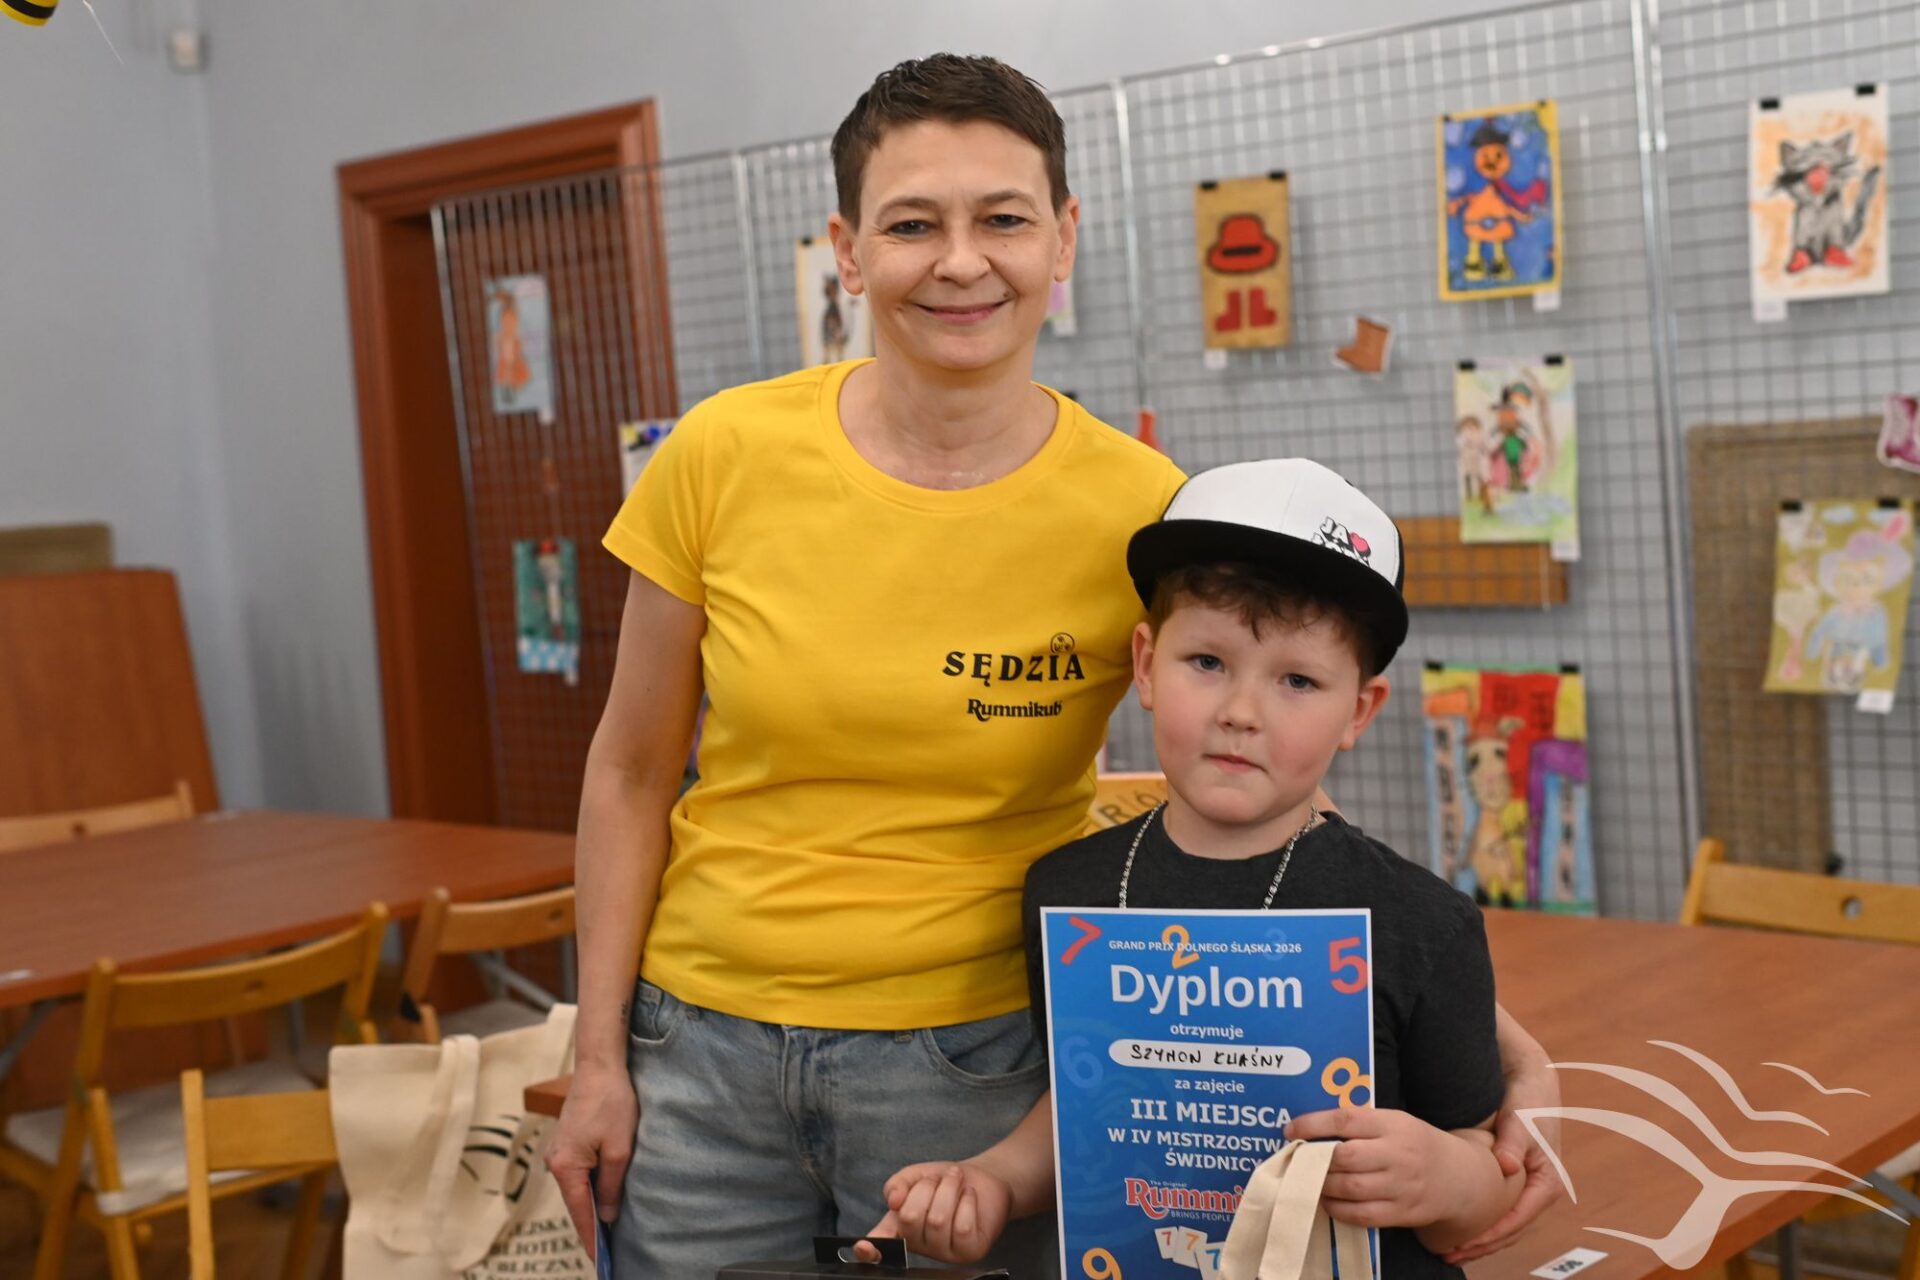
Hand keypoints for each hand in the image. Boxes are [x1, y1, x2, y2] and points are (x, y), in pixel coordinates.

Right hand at [543, 1063, 636, 1257]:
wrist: (599, 1066)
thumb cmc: (612, 1103)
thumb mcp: (619, 1149)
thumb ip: (611, 1185)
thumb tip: (608, 1216)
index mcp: (566, 1167)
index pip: (581, 1213)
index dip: (592, 1238)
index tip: (601, 1260)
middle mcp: (555, 1162)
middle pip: (575, 1203)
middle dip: (591, 1226)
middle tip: (609, 1250)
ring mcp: (558, 1152)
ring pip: (576, 1189)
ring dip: (591, 1207)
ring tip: (608, 1229)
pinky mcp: (566, 1143)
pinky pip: (577, 1174)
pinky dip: (589, 1189)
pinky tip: (602, 1197)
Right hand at [856, 1162, 1012, 1263]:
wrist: (981, 1178)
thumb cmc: (944, 1181)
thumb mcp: (915, 1176)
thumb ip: (897, 1184)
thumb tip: (894, 1201)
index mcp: (900, 1230)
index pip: (879, 1245)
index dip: (868, 1250)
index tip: (863, 1247)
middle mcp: (918, 1246)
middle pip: (910, 1218)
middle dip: (926, 1188)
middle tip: (939, 1179)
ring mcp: (943, 1253)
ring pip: (937, 1220)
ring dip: (948, 1189)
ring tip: (956, 1182)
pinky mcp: (968, 1252)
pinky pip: (961, 1226)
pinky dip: (966, 1201)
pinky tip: (968, 1196)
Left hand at [1286, 1108, 1466, 1229]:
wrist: (1458, 1177)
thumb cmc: (1414, 1144)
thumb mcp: (1394, 1122)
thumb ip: (1360, 1124)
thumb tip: (1311, 1128)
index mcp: (1393, 1124)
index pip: (1346, 1119)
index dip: (1313, 1125)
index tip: (1291, 1130)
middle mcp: (1398, 1154)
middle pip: (1345, 1157)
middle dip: (1315, 1160)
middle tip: (1299, 1160)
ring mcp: (1402, 1186)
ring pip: (1351, 1188)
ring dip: (1322, 1186)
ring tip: (1310, 1181)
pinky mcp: (1403, 1213)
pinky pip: (1363, 1215)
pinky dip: (1338, 1210)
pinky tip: (1328, 1201)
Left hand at [1443, 1018, 1565, 1263]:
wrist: (1530, 1079)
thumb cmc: (1528, 1100)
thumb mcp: (1521, 1120)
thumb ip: (1513, 1142)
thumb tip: (1507, 1166)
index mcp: (1547, 1183)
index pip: (1517, 1220)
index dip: (1489, 1236)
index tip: (1463, 1246)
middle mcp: (1540, 1191)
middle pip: (1511, 1230)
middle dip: (1482, 1246)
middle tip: (1449, 1256)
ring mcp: (1528, 1188)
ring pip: (1504, 1224)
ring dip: (1480, 1239)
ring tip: (1450, 1251)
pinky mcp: (1515, 1181)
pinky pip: (1499, 1210)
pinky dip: (1482, 1222)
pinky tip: (1458, 1228)